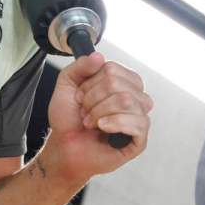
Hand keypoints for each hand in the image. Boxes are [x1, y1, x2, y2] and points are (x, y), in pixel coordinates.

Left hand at [43, 52, 151, 184]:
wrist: (64, 148)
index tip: (80, 96)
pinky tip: (103, 128)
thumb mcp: (67, 85)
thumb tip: (99, 56)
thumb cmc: (69, 119)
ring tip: (91, 122)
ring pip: (127, 100)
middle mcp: (133, 98)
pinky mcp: (140, 138)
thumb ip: (80, 67)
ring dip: (100, 112)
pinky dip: (115, 123)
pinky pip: (138, 122)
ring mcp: (138, 117)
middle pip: (119, 84)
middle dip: (93, 99)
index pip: (112, 69)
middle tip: (84, 111)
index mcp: (120, 83)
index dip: (91, 83)